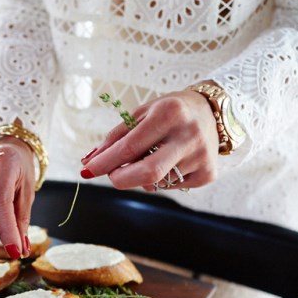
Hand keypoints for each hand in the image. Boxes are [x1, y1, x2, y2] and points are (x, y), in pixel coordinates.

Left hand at [80, 90, 218, 190]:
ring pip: (157, 182)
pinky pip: (172, 186)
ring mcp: (201, 156)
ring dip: (141, 176)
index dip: (106, 162)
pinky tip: (169, 162)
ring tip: (149, 157)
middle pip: (148, 172)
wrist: (210, 112)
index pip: (131, 146)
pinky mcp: (208, 173)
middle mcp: (188, 135)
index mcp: (169, 114)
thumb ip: (115, 138)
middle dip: (121, 179)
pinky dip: (161, 179)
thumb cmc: (168, 112)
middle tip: (111, 175)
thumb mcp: (141, 114)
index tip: (87, 170)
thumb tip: (89, 162)